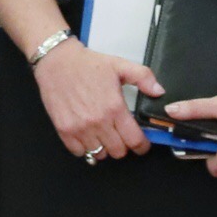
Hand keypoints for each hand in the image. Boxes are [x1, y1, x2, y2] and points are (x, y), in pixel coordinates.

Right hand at [33, 41, 164, 165]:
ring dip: (104, 148)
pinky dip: (85, 148)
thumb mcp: (120, 65)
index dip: (142, 146)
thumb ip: (143, 77)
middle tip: (120, 136)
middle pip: (118, 152)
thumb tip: (159, 92)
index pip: (134, 141)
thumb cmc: (87, 64)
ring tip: (104, 136)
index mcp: (115, 107)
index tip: (141, 145)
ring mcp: (80, 128)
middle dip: (123, 146)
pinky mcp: (64, 130)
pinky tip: (87, 136)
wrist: (57, 62)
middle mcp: (98, 121)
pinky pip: (79, 152)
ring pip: (99, 154)